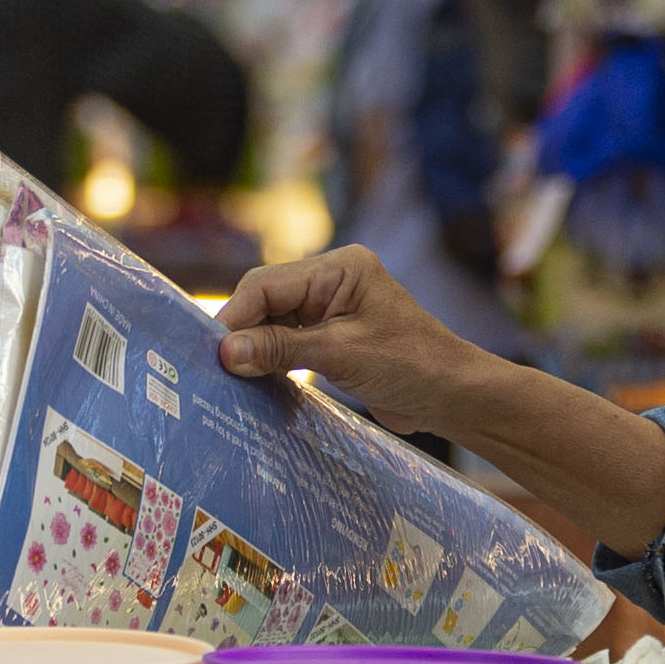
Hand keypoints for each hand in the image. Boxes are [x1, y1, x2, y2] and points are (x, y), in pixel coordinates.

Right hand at [215, 246, 487, 433]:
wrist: (454, 396)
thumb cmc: (411, 366)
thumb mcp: (341, 355)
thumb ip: (282, 349)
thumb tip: (226, 352)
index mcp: (340, 267)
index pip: (268, 283)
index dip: (235, 317)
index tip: (210, 352)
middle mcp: (333, 281)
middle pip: (266, 299)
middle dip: (242, 332)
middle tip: (215, 370)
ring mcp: (333, 309)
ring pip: (274, 322)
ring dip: (255, 348)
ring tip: (230, 379)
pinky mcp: (333, 337)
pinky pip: (289, 341)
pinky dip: (272, 359)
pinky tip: (255, 380)